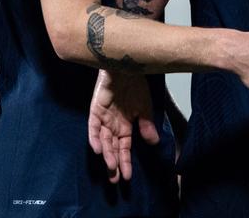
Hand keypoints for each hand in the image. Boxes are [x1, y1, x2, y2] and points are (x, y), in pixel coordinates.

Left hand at [88, 69, 159, 183]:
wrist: (126, 68)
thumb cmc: (136, 86)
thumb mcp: (145, 108)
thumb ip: (147, 125)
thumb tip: (154, 143)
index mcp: (126, 126)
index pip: (125, 148)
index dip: (126, 161)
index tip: (128, 177)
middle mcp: (114, 126)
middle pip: (113, 148)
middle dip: (114, 164)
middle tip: (115, 179)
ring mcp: (104, 119)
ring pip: (104, 141)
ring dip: (107, 154)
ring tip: (110, 167)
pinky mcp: (95, 112)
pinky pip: (93, 128)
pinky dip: (95, 138)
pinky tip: (98, 148)